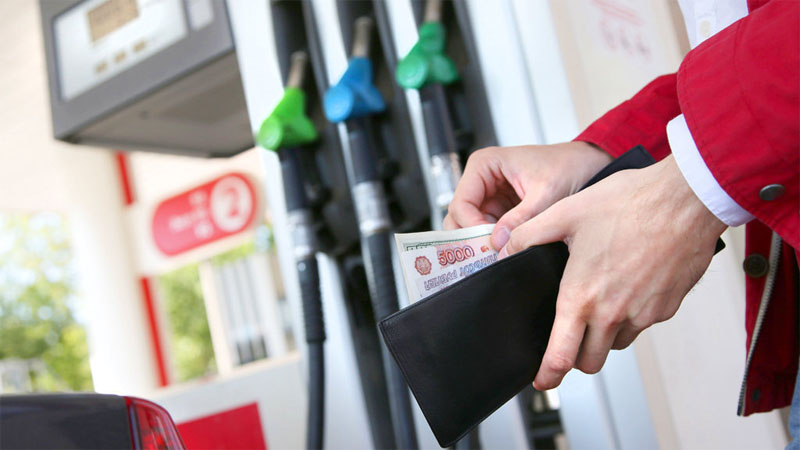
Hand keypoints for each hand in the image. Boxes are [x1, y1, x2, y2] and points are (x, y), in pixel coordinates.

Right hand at [443, 142, 612, 248]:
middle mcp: (481, 180)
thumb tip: (498, 241)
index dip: (470, 226)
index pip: (461, 202)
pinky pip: (488, 231)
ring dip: (482, 243)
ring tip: (497, 256)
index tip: (489, 243)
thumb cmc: (568, 166)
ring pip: (471, 227)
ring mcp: (490, 197)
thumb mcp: (546, 193)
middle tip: (486, 256)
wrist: (589, 166)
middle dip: (471, 238)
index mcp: (484, 165)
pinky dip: (493, 244)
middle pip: (459, 216)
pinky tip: (504, 252)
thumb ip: (521, 218)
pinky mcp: (501, 211)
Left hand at [498, 155, 726, 389]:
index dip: (548, 374)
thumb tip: (503, 250)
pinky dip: (631, 315)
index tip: (542, 380)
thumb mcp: (565, 213)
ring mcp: (644, 314)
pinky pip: (642, 324)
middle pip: (590, 360)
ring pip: (617, 343)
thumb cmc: (628, 203)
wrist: (685, 199)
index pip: (562, 356)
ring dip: (605, 335)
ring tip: (600, 298)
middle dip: (576, 355)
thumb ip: (528, 235)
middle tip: (569, 336)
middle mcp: (614, 313)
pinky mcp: (667, 307)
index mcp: (582, 296)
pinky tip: (627, 283)